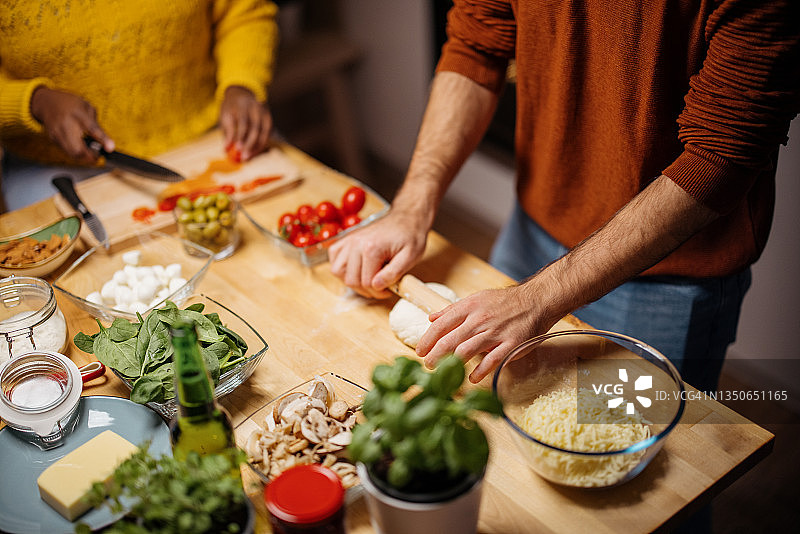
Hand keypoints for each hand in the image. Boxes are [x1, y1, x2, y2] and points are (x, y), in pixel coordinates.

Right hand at [30, 86, 113, 163]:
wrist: (47, 102)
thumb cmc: (71, 105)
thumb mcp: (87, 108)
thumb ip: (95, 123)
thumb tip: (105, 141)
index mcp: (78, 113)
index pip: (92, 128)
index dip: (102, 139)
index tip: (110, 148)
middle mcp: (66, 123)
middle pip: (78, 149)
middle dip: (91, 156)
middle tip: (98, 155)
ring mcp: (57, 132)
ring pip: (72, 153)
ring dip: (84, 157)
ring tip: (91, 152)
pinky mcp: (53, 138)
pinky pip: (67, 151)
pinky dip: (76, 153)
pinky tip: (80, 147)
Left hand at [219, 85, 271, 160]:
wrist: (242, 93)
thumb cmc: (230, 108)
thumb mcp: (225, 116)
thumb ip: (227, 132)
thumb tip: (226, 150)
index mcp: (242, 104)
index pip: (243, 122)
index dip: (241, 136)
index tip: (237, 149)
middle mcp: (255, 107)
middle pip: (255, 128)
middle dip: (249, 144)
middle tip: (243, 157)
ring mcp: (264, 112)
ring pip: (264, 132)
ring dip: (257, 146)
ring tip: (248, 157)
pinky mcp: (268, 117)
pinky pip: (267, 133)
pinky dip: (261, 143)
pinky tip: (254, 152)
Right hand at [328, 209, 428, 298]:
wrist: (406, 218)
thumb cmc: (410, 236)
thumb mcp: (410, 257)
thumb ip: (394, 273)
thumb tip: (376, 286)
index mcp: (372, 248)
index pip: (367, 283)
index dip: (379, 293)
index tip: (389, 291)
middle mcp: (356, 243)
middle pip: (352, 280)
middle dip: (367, 290)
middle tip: (380, 288)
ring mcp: (349, 240)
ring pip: (338, 271)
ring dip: (352, 280)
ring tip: (367, 279)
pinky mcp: (346, 239)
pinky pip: (334, 258)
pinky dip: (341, 267)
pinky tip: (355, 269)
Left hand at [416, 284, 554, 383]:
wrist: (536, 301)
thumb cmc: (504, 302)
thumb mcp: (476, 299)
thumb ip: (453, 310)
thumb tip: (431, 318)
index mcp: (469, 307)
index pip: (441, 324)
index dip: (428, 339)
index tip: (420, 351)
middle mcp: (479, 320)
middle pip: (450, 340)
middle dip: (434, 355)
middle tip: (427, 365)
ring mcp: (495, 333)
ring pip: (466, 350)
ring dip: (451, 364)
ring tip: (442, 373)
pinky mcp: (510, 344)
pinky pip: (492, 360)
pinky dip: (480, 371)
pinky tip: (472, 378)